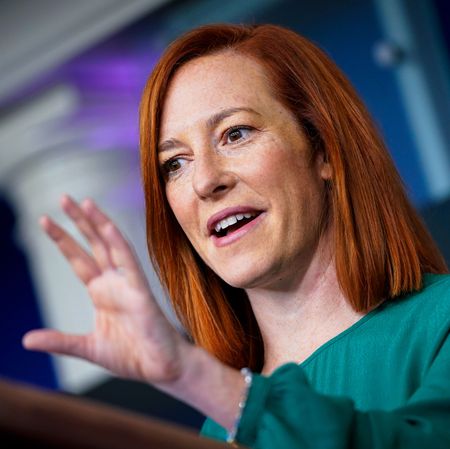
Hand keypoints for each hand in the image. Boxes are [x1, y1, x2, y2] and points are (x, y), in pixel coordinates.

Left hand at [23, 195, 186, 384]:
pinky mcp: (140, 291)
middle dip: (77, 222)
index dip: (63, 240)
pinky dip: (118, 244)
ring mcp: (127, 284)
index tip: (46, 220)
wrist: (159, 367)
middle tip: (62, 198)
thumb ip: (60, 341)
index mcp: (100, 293)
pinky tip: (107, 227)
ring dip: (97, 224)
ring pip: (110, 247)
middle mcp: (112, 283)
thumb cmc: (131, 355)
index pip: (78, 260)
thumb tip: (26, 340)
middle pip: (92, 245)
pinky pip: (129, 263)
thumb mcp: (88, 348)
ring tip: (83, 202)